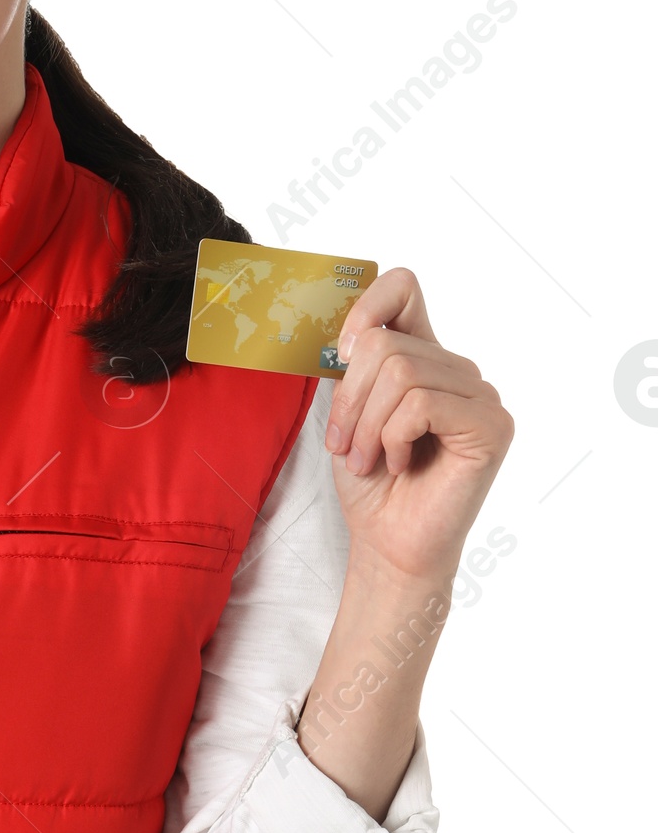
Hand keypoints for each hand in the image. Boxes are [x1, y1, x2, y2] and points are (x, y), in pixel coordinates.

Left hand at [322, 269, 512, 585]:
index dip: (365, 307)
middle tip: (344, 445)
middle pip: (386, 343)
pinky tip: (399, 464)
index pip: (404, 287)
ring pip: (401, 373)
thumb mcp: (349, 413)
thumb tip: (347, 333)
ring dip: (367, 425)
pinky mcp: (492, 426)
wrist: (389, 544)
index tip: (340, 354)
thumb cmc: (371, 484)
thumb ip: (353, 367)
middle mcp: (458, 371)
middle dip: (350, 400)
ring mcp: (482, 397)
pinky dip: (393, 438)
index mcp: (425, 358)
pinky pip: (421, 404)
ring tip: (367, 459)